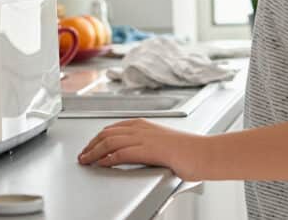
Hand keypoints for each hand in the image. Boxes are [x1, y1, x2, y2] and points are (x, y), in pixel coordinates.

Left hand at [78, 119, 201, 179]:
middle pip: (107, 133)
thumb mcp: (161, 144)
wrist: (204, 153)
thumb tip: (133, 154)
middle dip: (91, 144)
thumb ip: (145, 146)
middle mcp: (141, 128)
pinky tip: (101, 163)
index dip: (97, 138)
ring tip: (86, 160)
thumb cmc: (188, 152)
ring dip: (94, 151)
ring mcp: (144, 138)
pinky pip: (122, 152)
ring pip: (110, 142)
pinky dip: (108, 157)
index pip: (112, 129)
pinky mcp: (149, 149)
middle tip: (82, 155)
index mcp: (143, 124)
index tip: (89, 147)